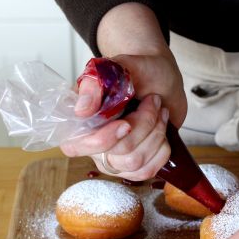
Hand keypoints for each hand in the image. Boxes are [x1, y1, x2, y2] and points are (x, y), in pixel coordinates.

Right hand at [59, 2, 186, 180]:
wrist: (162, 79)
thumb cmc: (139, 72)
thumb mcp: (117, 67)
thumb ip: (95, 84)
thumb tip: (81, 111)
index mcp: (81, 121)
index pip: (76, 146)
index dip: (102, 140)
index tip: (126, 123)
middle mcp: (95, 145)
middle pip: (120, 153)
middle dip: (144, 124)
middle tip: (154, 101)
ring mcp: (115, 159)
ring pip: (136, 162)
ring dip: (156, 133)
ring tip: (160, 112)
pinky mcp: (135, 167)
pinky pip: (148, 171)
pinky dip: (162, 149)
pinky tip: (162, 130)